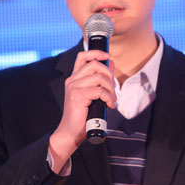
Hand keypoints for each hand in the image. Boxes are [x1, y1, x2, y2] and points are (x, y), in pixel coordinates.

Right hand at [49, 50, 115, 169]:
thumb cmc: (82, 115)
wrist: (71, 131)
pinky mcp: (77, 96)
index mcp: (75, 78)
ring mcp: (74, 87)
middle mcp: (72, 80)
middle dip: (109, 74)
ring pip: (99, 77)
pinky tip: (109, 104)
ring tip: (112, 98)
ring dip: (111, 88)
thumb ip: (99, 80)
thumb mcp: (92, 94)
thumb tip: (110, 64)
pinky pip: (99, 91)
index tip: (108, 56)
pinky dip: (108, 97)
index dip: (96, 52)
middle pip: (94, 64)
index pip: (83, 56)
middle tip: (113, 88)